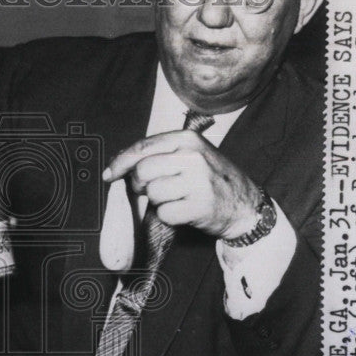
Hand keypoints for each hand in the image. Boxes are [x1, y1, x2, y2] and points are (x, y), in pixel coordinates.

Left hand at [103, 129, 261, 239]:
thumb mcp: (191, 155)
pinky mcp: (199, 206)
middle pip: (143, 172)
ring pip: (153, 194)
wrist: (246, 205)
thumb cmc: (212, 179)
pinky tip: (186, 211)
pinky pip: (165, 213)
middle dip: (141, 185)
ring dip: (159, 201)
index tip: (109, 174)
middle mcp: (192, 157)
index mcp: (188, 139)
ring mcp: (197, 181)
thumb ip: (160, 154)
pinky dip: (170, 216)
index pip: (143, 147)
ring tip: (179, 198)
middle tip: (154, 189)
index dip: (120, 162)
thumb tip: (119, 163)